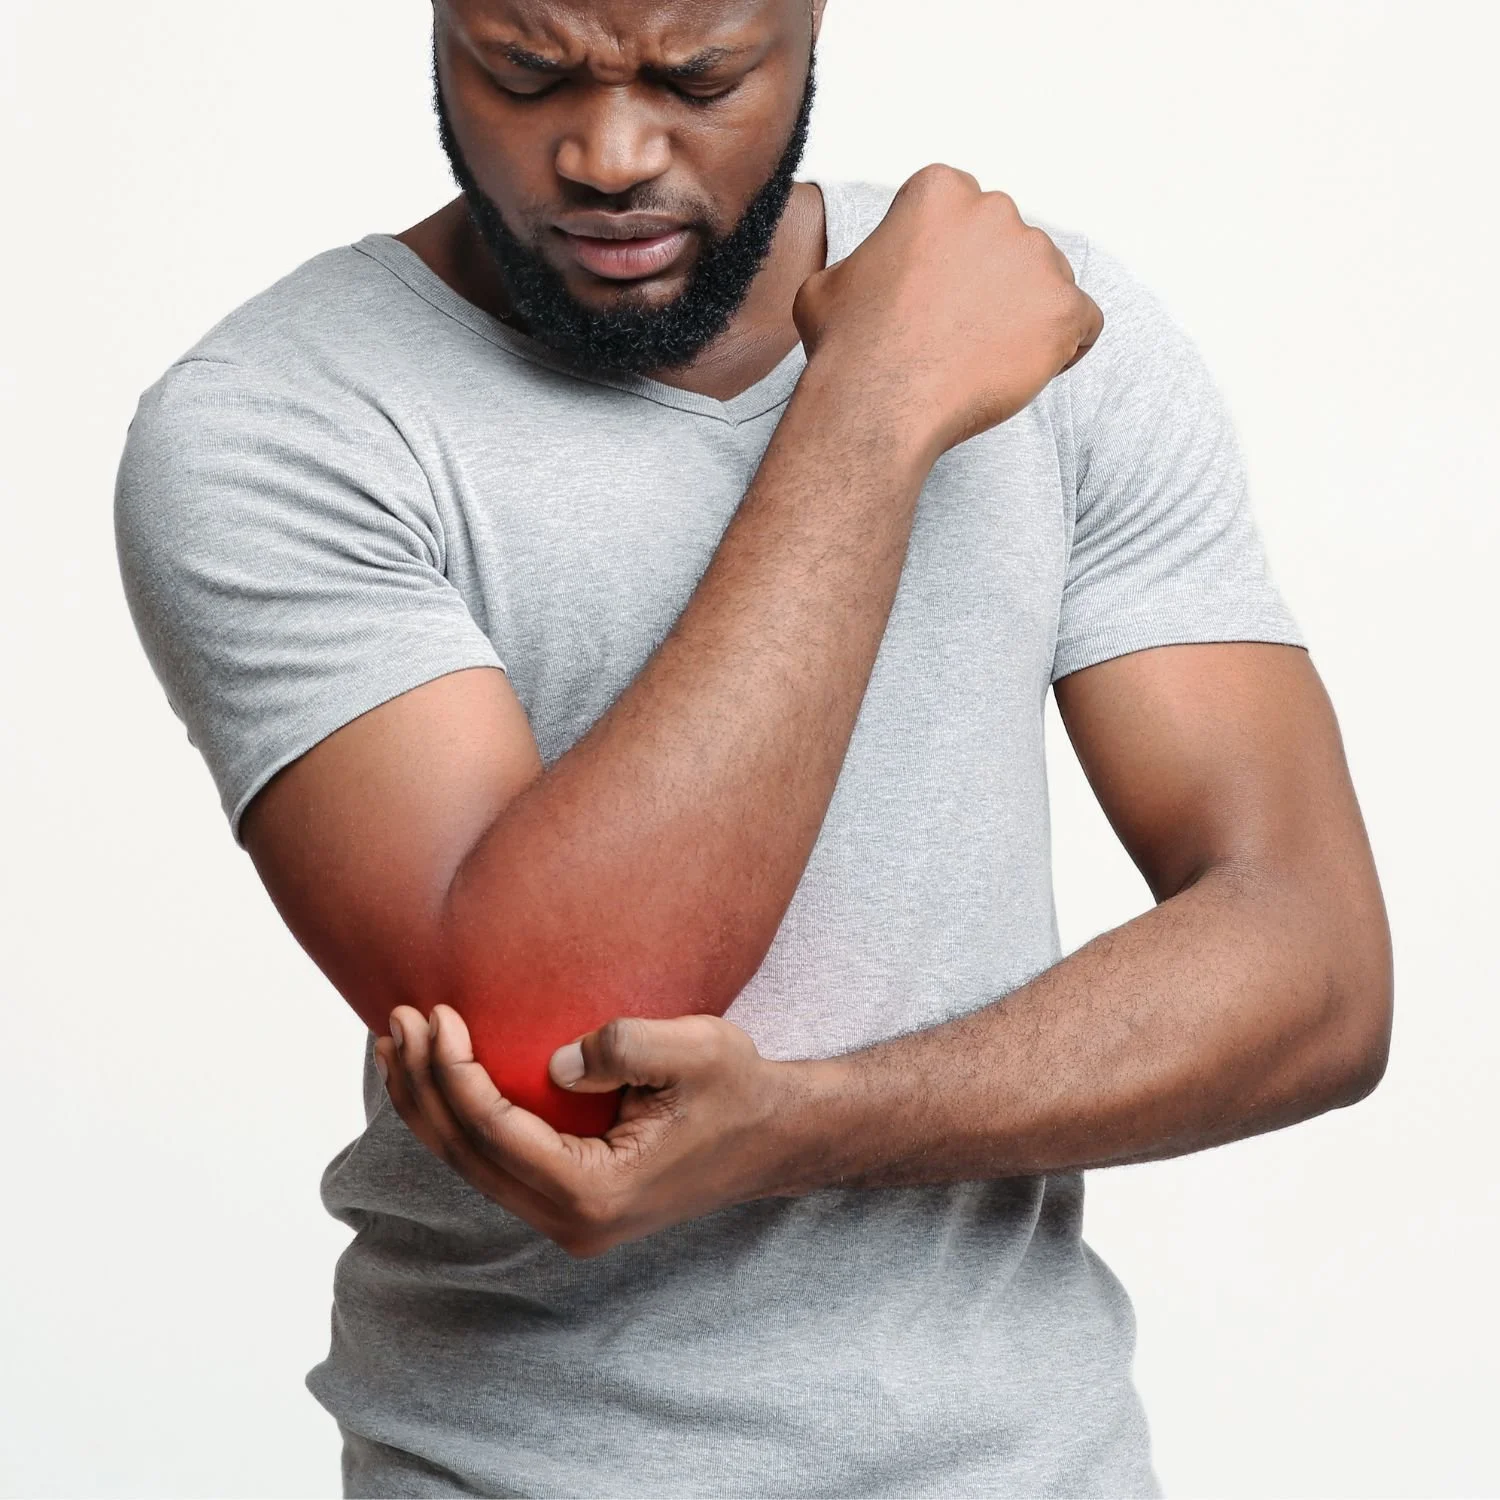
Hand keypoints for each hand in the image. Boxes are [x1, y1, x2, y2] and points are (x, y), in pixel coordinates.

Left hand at [374, 1003, 809, 1257]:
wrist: (774, 1138)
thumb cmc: (738, 1090)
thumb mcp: (697, 1051)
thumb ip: (625, 1048)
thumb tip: (552, 1062)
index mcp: (595, 1193)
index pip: (495, 1132)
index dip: (453, 1072)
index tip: (437, 1013)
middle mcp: (571, 1221)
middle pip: (467, 1154)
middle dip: (422, 1085)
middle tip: (396, 1020)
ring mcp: (567, 1219)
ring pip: (470, 1164)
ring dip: (428, 1103)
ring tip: (395, 1045)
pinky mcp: (568, 1202)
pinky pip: (492, 1163)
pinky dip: (457, 1118)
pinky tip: (437, 1078)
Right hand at [792, 163, 1103, 458]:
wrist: (877, 403)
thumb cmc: (848, 347)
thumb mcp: (829, 282)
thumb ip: (865, 262)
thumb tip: (864, 274)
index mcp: (940, 191)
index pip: (967, 216)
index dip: (953, 260)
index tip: (936, 296)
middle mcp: (995, 210)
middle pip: (1012, 245)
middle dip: (993, 285)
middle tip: (961, 333)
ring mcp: (1036, 259)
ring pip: (1048, 283)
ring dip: (1025, 316)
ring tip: (985, 359)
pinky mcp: (1065, 309)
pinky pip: (1085, 323)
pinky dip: (1066, 347)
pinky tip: (1028, 369)